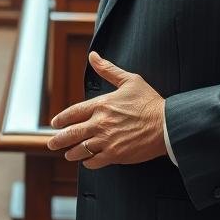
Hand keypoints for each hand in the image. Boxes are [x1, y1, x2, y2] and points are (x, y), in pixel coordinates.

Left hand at [46, 51, 166, 168]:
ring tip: (68, 154)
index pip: (73, 113)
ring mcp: (107, 140)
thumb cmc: (149, 102)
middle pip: (72, 134)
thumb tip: (93, 56)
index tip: (55, 124)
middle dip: (58, 140)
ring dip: (72, 153)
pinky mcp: (116, 155)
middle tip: (52, 144)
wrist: (167, 125)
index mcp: (101, 105)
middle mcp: (100, 123)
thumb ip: (108, 69)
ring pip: (81, 150)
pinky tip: (87, 162)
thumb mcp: (129, 80)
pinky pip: (95, 162)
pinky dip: (88, 163)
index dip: (61, 119)